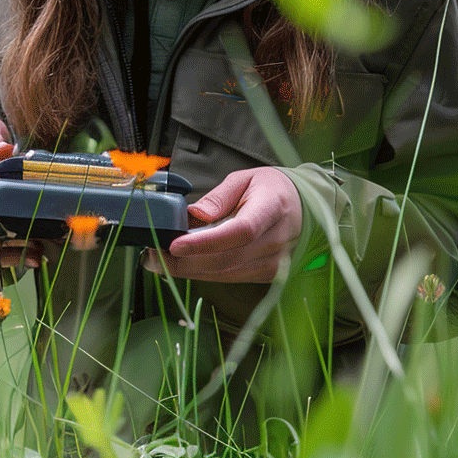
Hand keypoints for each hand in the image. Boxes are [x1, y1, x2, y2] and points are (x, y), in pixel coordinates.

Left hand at [143, 167, 301, 283]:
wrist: (305, 209)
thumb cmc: (271, 190)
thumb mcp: (244, 179)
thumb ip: (219, 197)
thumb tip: (194, 215)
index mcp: (271, 209)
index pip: (239, 232)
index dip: (205, 242)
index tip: (175, 244)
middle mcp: (274, 241)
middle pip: (226, 259)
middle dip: (184, 262)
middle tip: (152, 255)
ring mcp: (273, 263)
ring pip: (224, 274)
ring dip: (188, 270)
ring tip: (159, 260)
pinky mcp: (266, 275)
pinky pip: (230, 278)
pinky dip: (203, 273)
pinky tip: (182, 265)